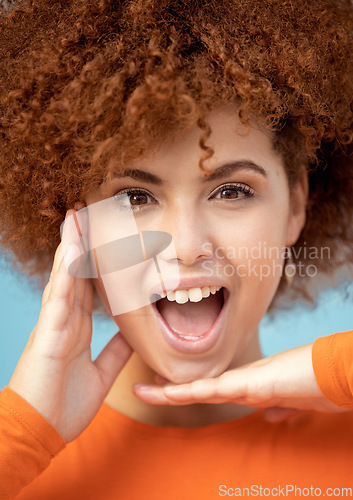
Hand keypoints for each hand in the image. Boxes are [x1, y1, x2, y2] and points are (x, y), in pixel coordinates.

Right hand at [8, 208, 131, 441]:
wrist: (41, 433)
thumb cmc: (64, 406)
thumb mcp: (102, 375)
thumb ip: (116, 353)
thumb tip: (134, 334)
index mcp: (77, 330)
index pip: (88, 287)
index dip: (94, 263)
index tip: (103, 241)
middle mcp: (65, 321)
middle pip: (75, 274)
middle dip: (81, 245)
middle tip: (86, 215)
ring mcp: (55, 323)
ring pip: (65, 276)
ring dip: (70, 246)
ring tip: (75, 217)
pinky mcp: (48, 331)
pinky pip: (59, 294)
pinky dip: (65, 269)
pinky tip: (71, 246)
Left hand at [133, 343, 346, 421]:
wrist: (335, 372)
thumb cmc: (315, 383)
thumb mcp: (292, 402)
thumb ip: (278, 408)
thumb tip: (269, 417)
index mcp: (249, 386)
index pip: (210, 389)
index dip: (186, 390)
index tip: (163, 388)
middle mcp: (243, 382)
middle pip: (198, 387)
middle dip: (168, 389)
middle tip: (141, 385)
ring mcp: (247, 382)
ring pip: (201, 387)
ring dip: (172, 391)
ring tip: (145, 389)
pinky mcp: (256, 384)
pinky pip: (219, 389)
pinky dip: (195, 392)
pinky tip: (174, 393)